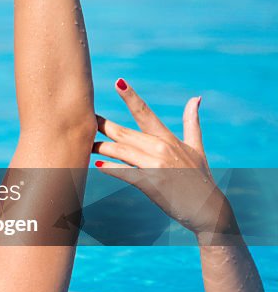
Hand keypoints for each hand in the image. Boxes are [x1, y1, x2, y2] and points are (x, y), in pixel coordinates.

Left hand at [93, 79, 231, 236]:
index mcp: (168, 139)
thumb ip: (192, 122)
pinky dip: (111, 168)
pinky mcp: (152, 183)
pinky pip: (125, 173)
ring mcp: (156, 165)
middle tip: (83, 118)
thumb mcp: (196, 147)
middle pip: (124, 133)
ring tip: (84, 145)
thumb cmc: (199, 178)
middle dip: (102, 125)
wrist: (208, 209)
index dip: (131, 97)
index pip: (146, 113)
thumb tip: (195, 98)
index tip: (118, 82)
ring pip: (120, 151)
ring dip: (100, 147)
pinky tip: (97, 164)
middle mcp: (161, 148)